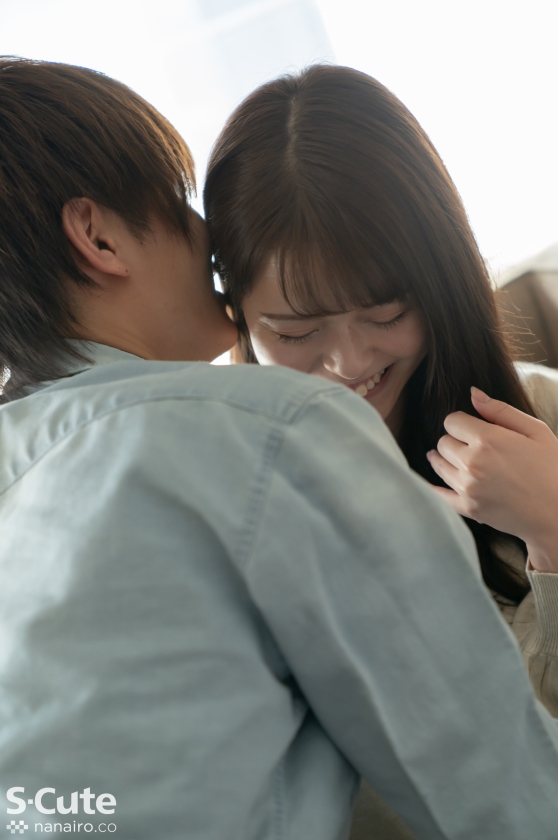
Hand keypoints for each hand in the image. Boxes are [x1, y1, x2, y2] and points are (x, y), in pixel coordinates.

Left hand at [426, 387, 557, 572]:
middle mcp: (472, 463)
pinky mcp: (468, 509)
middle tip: (469, 446)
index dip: (462, 422)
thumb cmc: (553, 469)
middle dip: (454, 441)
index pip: (452, 421)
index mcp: (488, 440)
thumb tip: (473, 394)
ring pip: (438, 464)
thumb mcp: (535, 431)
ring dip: (444, 459)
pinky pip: (438, 494)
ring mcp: (468, 488)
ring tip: (454, 459)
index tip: (471, 428)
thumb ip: (501, 411)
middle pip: (443, 442)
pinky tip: (438, 480)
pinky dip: (435, 487)